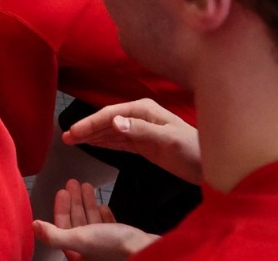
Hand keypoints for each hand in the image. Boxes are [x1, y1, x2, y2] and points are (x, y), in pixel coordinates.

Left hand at [33, 180, 157, 260]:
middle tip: (73, 181)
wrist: (148, 252)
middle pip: (78, 222)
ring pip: (92, 222)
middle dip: (74, 202)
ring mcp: (106, 248)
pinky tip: (103, 205)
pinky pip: (109, 228)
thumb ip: (55, 234)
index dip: (61, 209)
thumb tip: (33, 226)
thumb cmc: (113, 247)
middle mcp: (90, 252)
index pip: (63, 227)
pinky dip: (104, 216)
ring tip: (86, 185)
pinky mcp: (122, 243)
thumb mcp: (80, 239)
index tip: (62, 190)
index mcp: (78, 253)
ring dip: (88, 204)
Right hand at [63, 98, 201, 184]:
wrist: (212, 167)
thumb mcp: (168, 141)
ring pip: (110, 131)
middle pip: (107, 121)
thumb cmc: (193, 151)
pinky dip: (104, 142)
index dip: (89, 123)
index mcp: (144, 110)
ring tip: (72, 141)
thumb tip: (114, 123)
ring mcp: (142, 130)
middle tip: (65, 138)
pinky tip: (93, 144)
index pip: (110, 115)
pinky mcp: (145, 144)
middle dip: (86, 128)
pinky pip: (119, 141)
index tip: (72, 133)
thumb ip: (141, 131)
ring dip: (92, 135)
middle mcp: (141, 116)